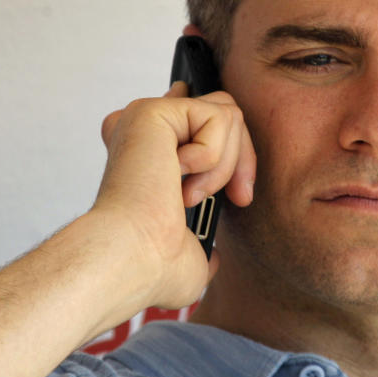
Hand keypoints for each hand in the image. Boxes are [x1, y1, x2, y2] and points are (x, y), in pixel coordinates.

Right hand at [95, 81, 255, 309]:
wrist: (134, 259)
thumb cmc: (150, 265)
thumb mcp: (191, 256)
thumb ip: (203, 243)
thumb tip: (210, 254)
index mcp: (147, 156)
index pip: (192, 116)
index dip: (219, 129)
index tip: (229, 165)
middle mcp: (142, 132)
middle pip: (225, 113)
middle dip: (244, 158)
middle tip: (239, 198)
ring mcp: (146, 118)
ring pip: (227, 114)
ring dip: (224, 164)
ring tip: (189, 194)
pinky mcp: (152, 111)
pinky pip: (218, 116)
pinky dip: (212, 155)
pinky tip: (177, 177)